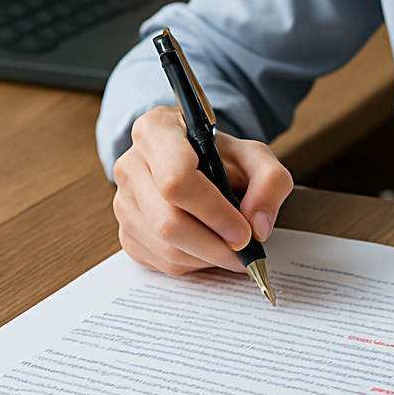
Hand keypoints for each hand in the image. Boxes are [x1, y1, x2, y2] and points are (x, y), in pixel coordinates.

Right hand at [112, 105, 293, 276]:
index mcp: (158, 131)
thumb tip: (257, 226)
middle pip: (168, 220)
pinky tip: (210, 251)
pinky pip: (157, 261)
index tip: (243, 231)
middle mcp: (131, 164)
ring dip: (205, 258)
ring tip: (232, 252)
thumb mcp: (255, 155)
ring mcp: (123, 200)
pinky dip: (191, 263)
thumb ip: (269, 181)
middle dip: (213, 244)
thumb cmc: (222, 155)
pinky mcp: (125, 230)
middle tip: (244, 251)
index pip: (176, 179)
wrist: (198, 161)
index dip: (212, 211)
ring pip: (163, 246)